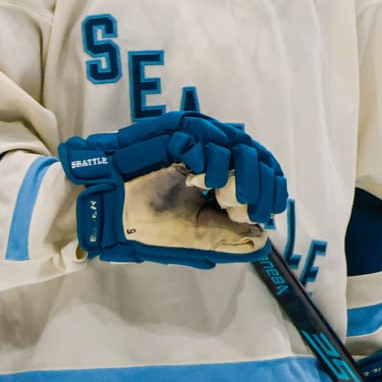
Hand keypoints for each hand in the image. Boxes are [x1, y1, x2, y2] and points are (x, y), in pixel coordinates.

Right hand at [59, 112, 283, 267]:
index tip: (269, 210)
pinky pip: (203, 143)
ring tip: (223, 196)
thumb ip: (228, 235)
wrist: (111, 218)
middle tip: (248, 207)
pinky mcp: (174, 140)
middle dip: (258, 183)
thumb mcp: (197, 236)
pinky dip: (209, 163)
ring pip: (235, 146)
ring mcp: (195, 146)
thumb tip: (263, 240)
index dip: (271, 186)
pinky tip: (202, 182)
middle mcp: (212, 157)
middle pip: (254, 155)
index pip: (261, 168)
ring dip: (237, 174)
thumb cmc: (151, 225)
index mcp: (221, 176)